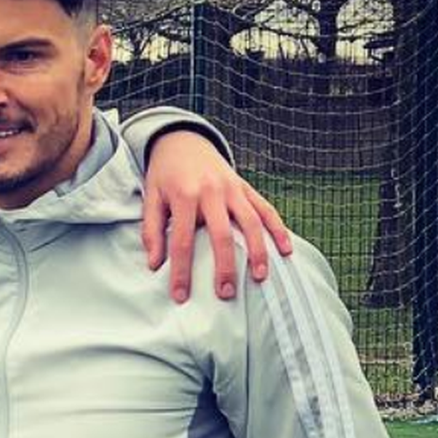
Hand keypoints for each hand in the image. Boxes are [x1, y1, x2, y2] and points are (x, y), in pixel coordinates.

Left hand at [140, 130, 291, 301]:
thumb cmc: (165, 175)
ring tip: (260, 278)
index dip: (181, 271)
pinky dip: (278, 230)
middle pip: (222, 234)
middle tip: (226, 294)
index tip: (181, 296)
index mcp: (184, 196)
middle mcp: (212, 192)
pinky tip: (286, 251)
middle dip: (225, 267)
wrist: (183, 141)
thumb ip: (152, 231)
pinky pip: (266, 209)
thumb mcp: (151, 198)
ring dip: (258, 252)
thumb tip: (154, 265)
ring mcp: (233, 189)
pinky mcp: (246, 187)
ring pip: (251, 223)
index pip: (182, 240)